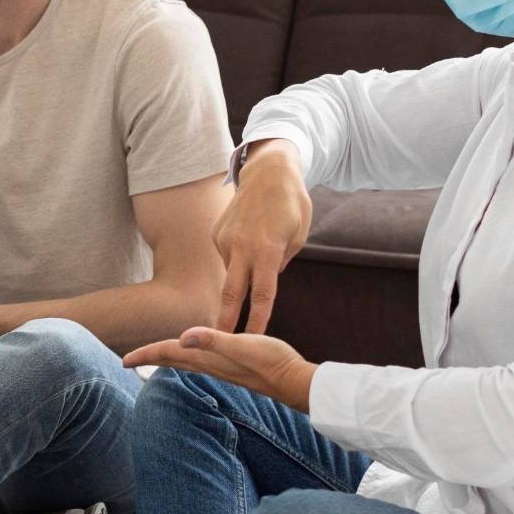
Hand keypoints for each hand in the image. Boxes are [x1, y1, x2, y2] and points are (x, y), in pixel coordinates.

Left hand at [122, 328, 313, 410]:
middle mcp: (211, 365)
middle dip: (150, 358)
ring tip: (155, 355)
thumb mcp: (243, 345)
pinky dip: (189, 358)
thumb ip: (214, 340)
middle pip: (173, 360)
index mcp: (208, 358)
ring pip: (186, 363)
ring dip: (167, 359)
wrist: (294, 381)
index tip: (124, 359)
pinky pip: (201, 363)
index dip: (146, 354)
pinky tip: (194, 355)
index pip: (169, 353)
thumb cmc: (271, 361)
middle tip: (128, 359)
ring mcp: (222, 368)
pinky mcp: (233, 368)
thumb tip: (183, 337)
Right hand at [214, 140, 312, 333]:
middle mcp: (241, 247)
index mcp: (267, 251)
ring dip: (241, 274)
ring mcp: (225, 239)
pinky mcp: (216, 233)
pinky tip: (247, 237)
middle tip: (219, 343)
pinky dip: (237, 255)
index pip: (263, 295)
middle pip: (231, 293)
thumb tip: (265, 278)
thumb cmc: (291, 204)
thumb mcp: (298, 235)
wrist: (268, 171)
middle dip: (225, 321)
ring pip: (231, 271)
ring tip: (258, 249)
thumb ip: (281, 261)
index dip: (258, 320)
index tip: (254, 341)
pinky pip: (227, 254)